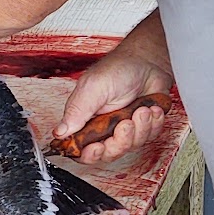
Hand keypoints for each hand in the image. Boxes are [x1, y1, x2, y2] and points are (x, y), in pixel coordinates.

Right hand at [54, 44, 173, 165]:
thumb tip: (59, 132)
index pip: (81, 149)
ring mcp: (124, 128)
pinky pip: (149, 137)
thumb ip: (77, 111)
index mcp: (85, 119)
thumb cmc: (119, 68)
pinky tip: (151, 108)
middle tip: (125, 124)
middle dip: (120, 141)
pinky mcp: (143, 126)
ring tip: (142, 109)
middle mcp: (104, 127)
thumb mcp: (93, 87)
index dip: (89, 154)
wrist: (149, 60)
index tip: (98, 147)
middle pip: (109, 153)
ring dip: (140, 128)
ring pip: (131, 146)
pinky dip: (154, 124)